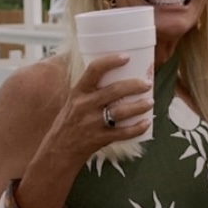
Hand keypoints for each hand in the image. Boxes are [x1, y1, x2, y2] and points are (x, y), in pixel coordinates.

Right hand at [46, 54, 152, 174]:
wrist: (58, 150)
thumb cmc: (69, 122)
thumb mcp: (73, 101)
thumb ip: (91, 91)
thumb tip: (117, 76)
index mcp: (78, 92)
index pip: (94, 70)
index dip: (111, 61)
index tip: (126, 56)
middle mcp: (84, 106)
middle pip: (114, 90)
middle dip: (135, 85)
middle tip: (147, 83)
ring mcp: (92, 123)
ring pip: (121, 112)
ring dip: (139, 106)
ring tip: (150, 102)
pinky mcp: (99, 139)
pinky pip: (123, 133)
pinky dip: (137, 128)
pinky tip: (146, 123)